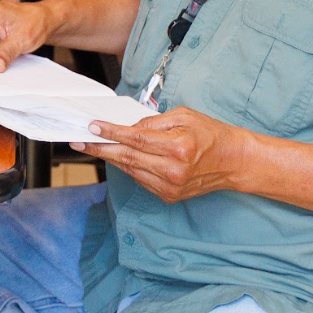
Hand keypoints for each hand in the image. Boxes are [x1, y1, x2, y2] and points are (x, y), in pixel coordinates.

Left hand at [71, 107, 249, 203]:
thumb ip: (153, 121)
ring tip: (95, 145)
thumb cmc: (210, 134)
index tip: (92, 127)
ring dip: (112, 158)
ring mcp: (170, 186)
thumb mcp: (183, 116)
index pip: (135, 138)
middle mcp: (173, 170)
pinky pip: (140, 179)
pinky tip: (122, 156)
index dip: (110, 133)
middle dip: (100, 148)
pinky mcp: (168, 196)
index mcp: (178, 147)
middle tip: (79, 140)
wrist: (233, 161)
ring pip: (130, 170)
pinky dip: (129, 167)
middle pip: (127, 157)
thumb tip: (127, 126)